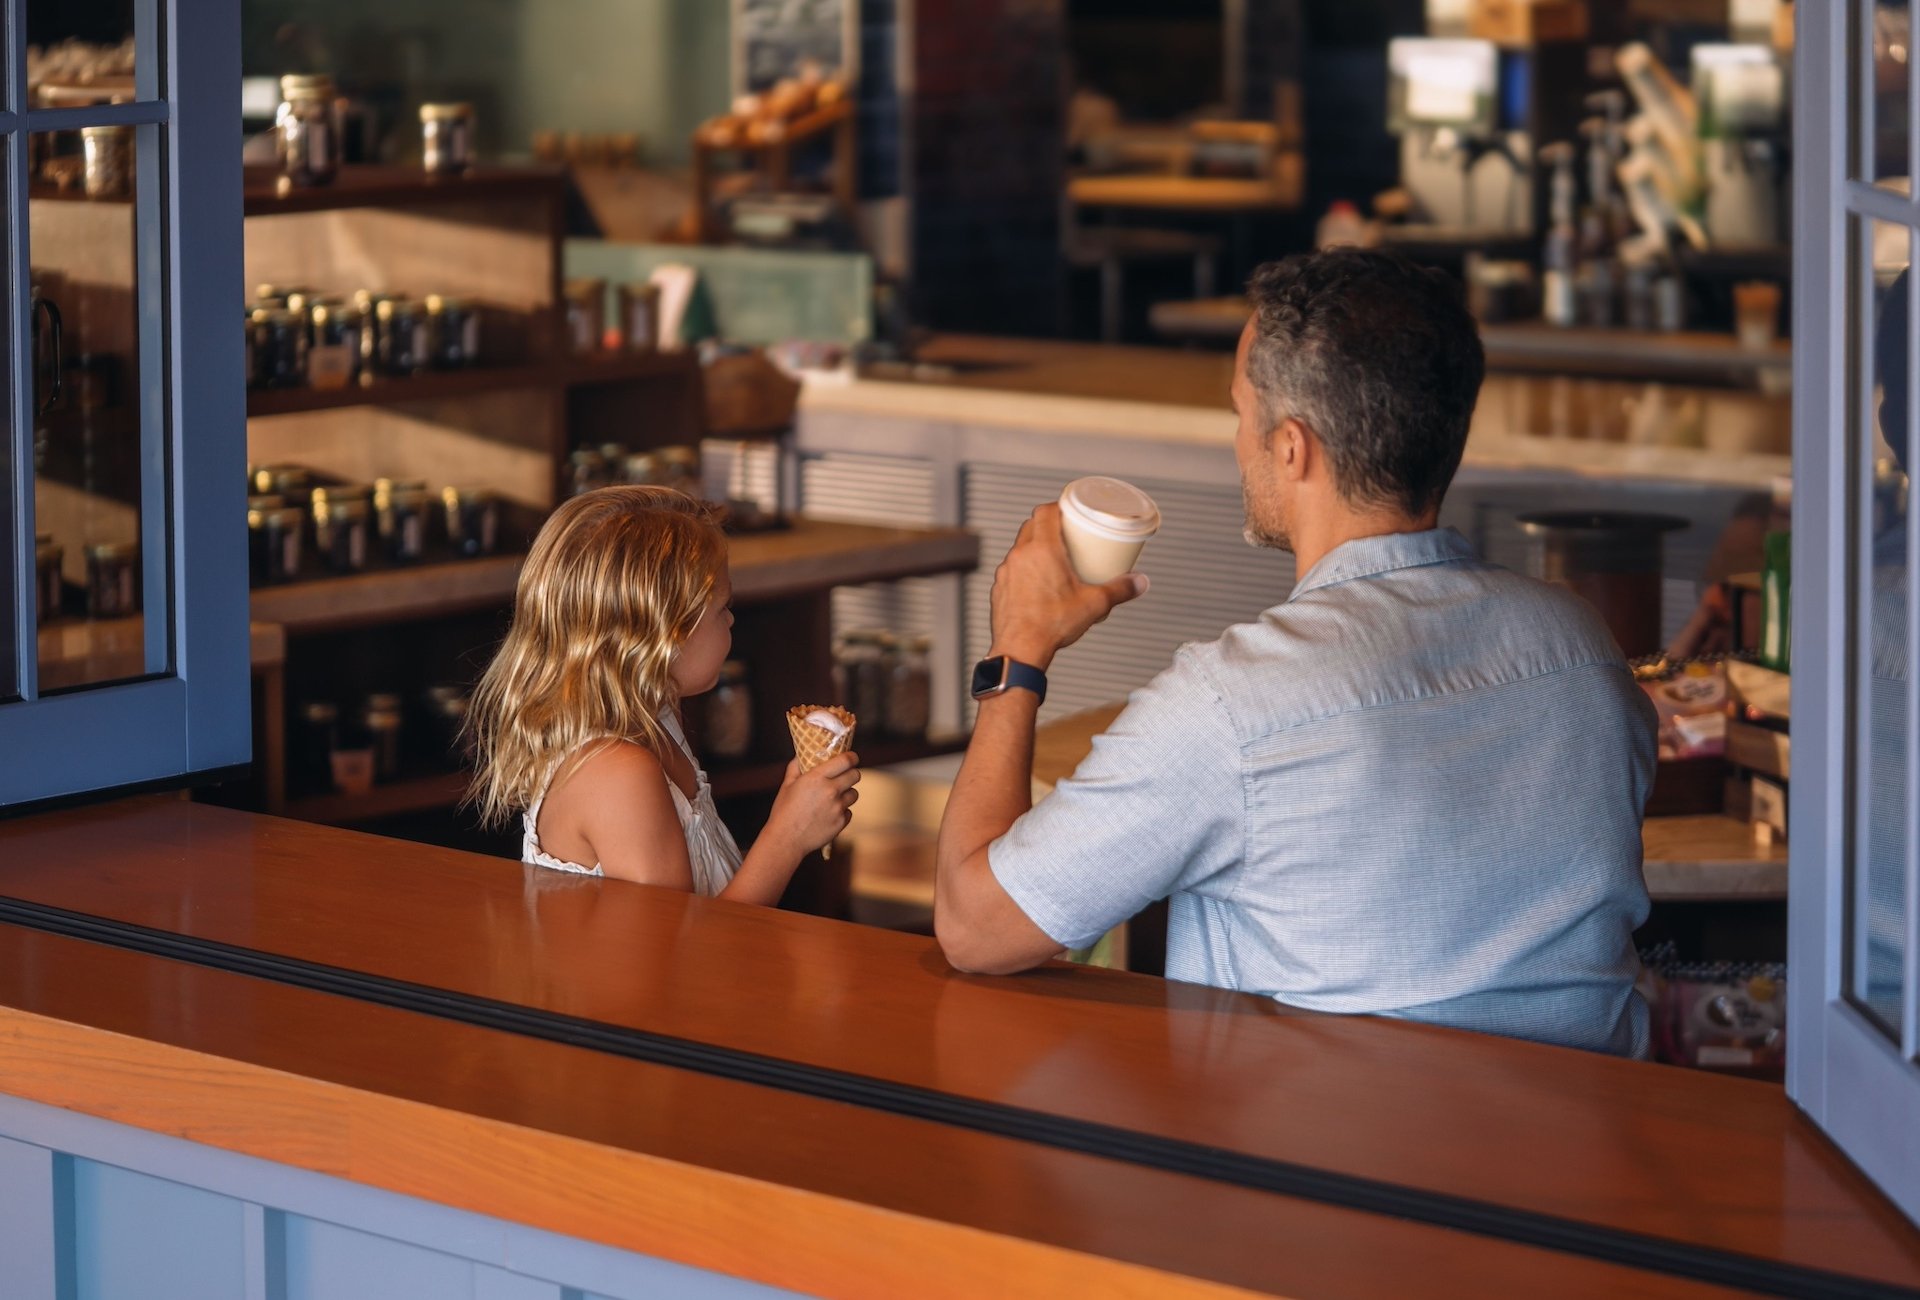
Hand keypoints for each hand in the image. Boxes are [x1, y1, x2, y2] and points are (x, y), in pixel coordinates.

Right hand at [765, 752, 860, 857]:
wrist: (786, 840)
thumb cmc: (784, 811)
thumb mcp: (787, 785)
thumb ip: (796, 767)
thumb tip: (802, 755)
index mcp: (817, 778)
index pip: (845, 761)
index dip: (852, 757)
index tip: (852, 758)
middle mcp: (831, 791)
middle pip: (855, 775)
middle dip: (851, 774)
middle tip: (844, 776)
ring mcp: (838, 808)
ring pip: (854, 794)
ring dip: (847, 793)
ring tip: (834, 798)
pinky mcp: (841, 822)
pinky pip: (849, 811)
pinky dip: (842, 811)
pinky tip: (829, 814)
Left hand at [989, 503, 1147, 669]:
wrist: (1020, 650)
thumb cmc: (1051, 625)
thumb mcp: (1094, 604)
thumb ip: (1120, 590)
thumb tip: (1139, 582)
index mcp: (1042, 550)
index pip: (1045, 511)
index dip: (1057, 506)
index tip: (1068, 510)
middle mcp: (1020, 555)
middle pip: (1031, 526)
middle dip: (1048, 525)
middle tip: (1066, 534)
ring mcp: (1006, 571)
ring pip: (1019, 548)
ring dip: (1034, 548)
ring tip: (1053, 559)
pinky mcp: (999, 588)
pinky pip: (1012, 569)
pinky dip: (1024, 569)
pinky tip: (1037, 584)